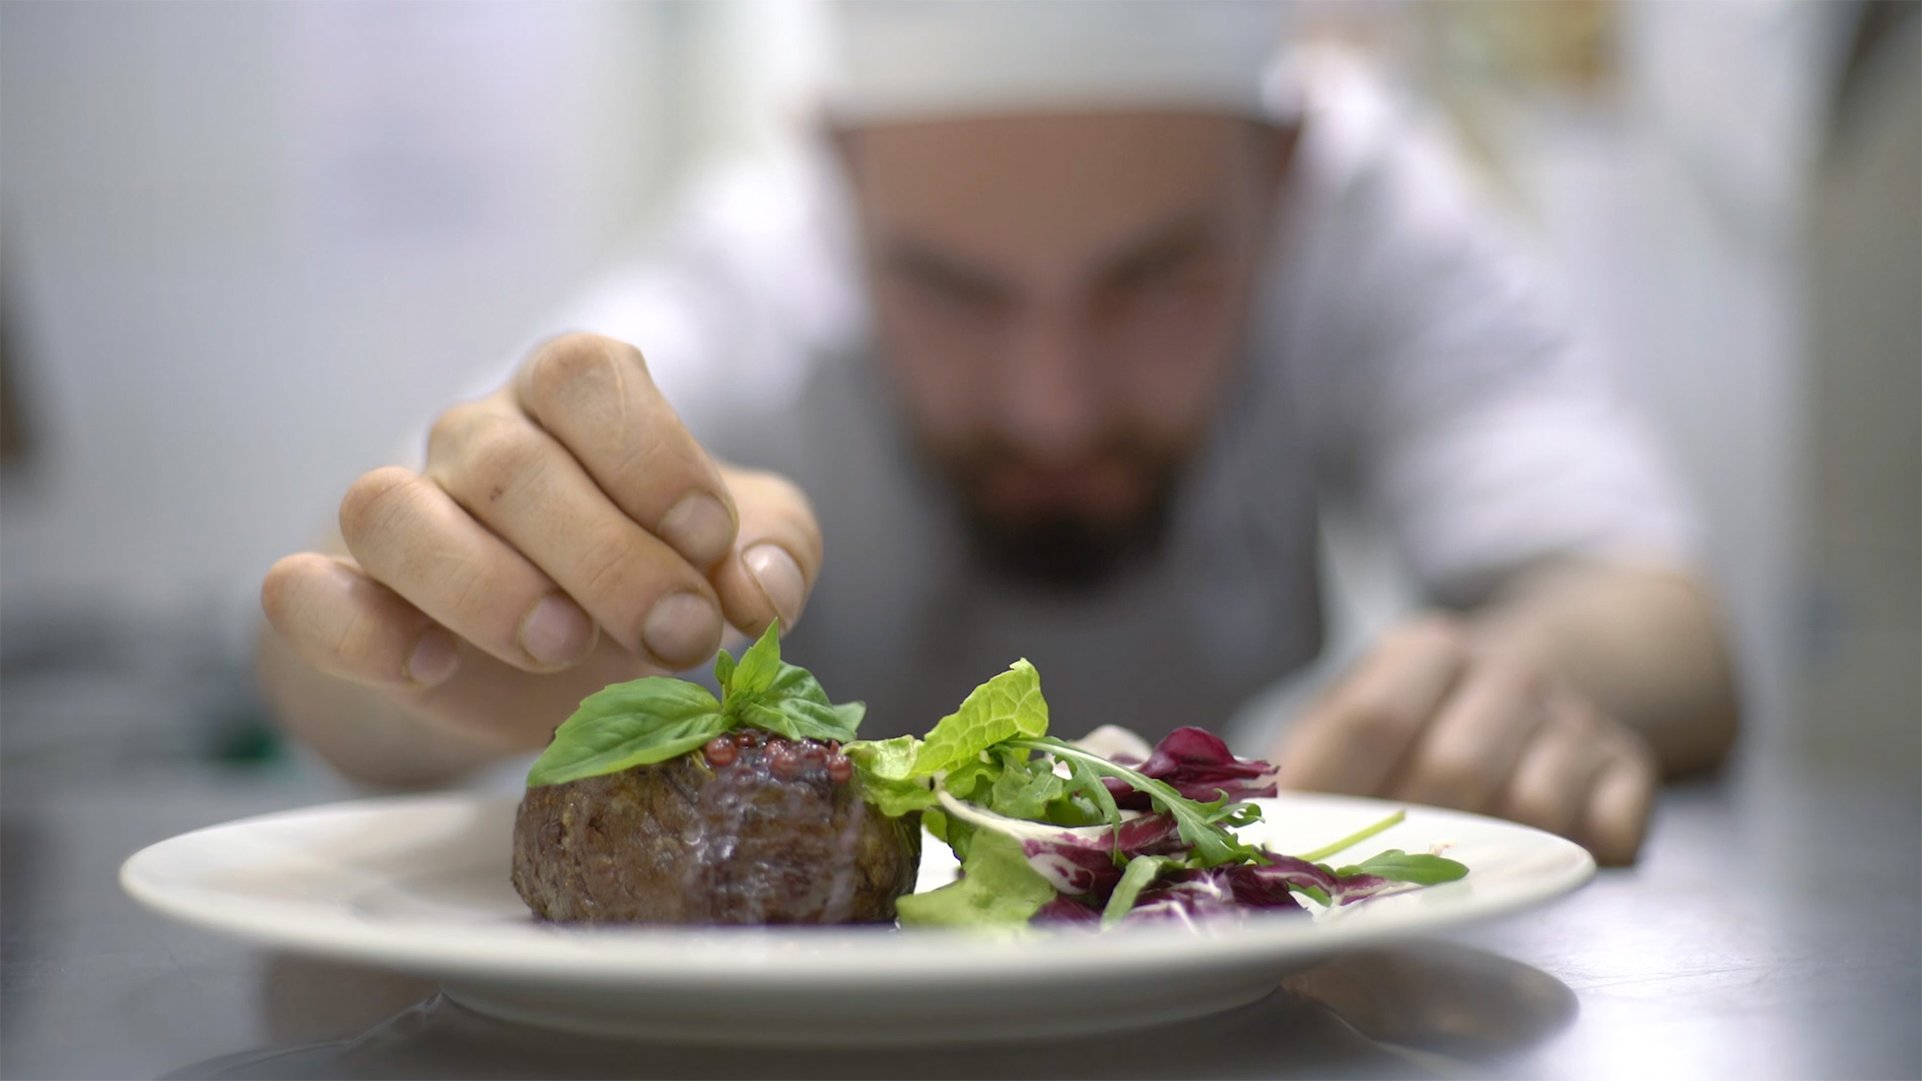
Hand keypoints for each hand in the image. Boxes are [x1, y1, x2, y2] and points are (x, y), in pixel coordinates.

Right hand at [261, 333, 822, 749]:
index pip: (583, 373)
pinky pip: (301, 592)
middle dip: (608, 558)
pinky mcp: (344, 602)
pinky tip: (433, 667)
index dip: (650, 454)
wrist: (565, 666)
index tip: (710, 544)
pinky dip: (357, 629)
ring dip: (484, 587)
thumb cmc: (657, 574)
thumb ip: (776, 551)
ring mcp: (399, 514)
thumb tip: (763, 590)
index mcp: (572, 399)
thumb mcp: (744, 555)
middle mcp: (477, 438)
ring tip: (563, 648)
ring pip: (389, 511)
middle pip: (511, 464)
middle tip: (679, 636)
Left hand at [1269, 617, 1658, 864]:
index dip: (1338, 791)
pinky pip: (1610, 835)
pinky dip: (1576, 856)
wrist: (1554, 665)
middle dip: (1413, 835)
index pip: (1374, 719)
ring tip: (1463, 855)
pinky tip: (1540, 850)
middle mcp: (1508, 671)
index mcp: (1424, 650)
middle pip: (1454, 770)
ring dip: (1494, 851)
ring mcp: (1576, 717)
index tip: (1303, 847)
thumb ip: (1308, 758)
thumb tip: (1238, 820)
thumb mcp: (1359, 705)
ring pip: (1537, 810)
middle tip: (1382, 872)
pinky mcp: (1631, 765)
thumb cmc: (1425, 713)